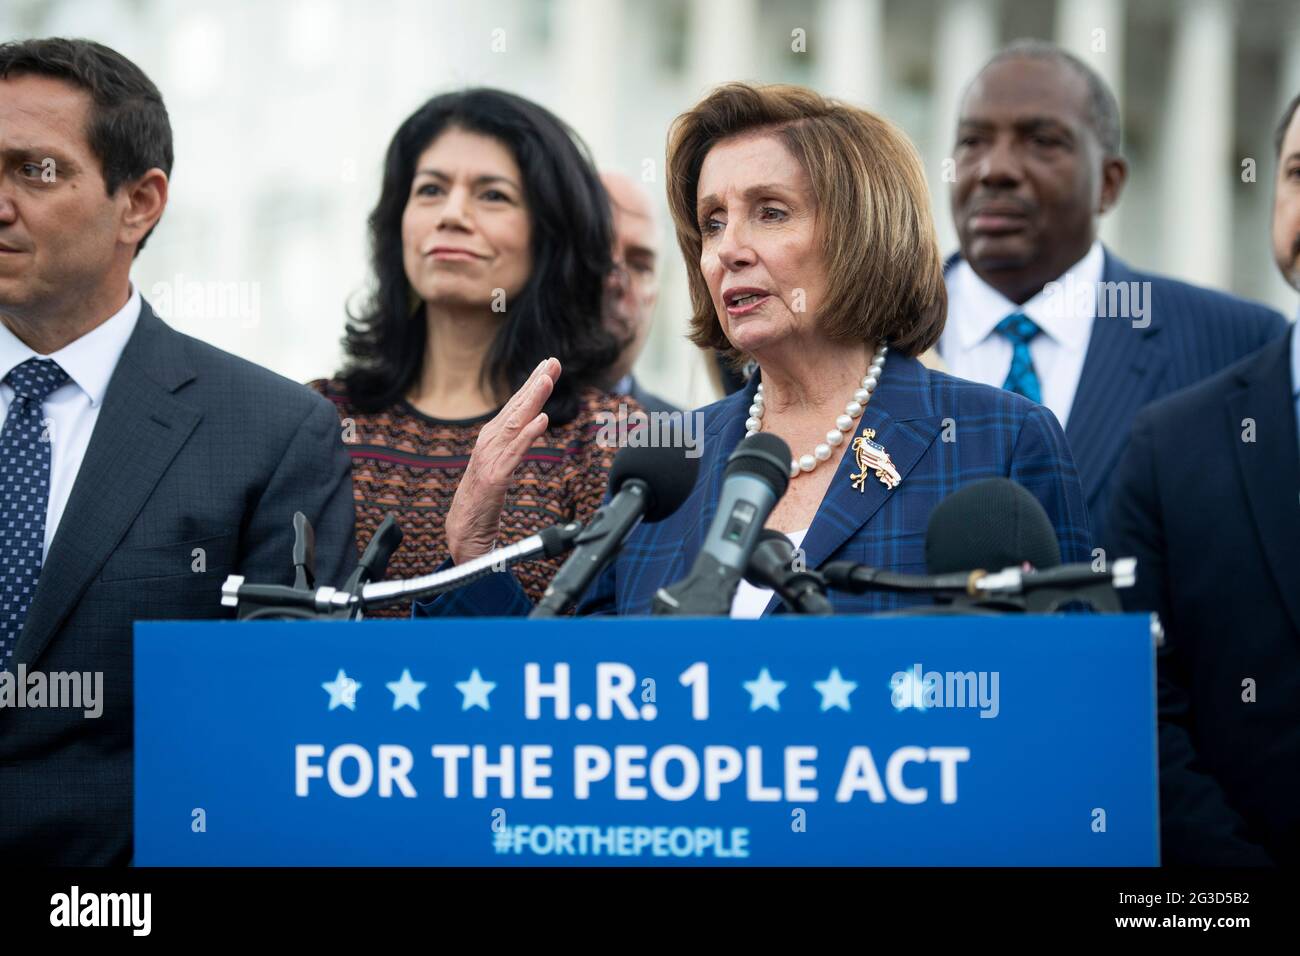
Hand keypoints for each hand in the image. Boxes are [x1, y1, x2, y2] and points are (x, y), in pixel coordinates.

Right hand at [444, 357, 559, 564]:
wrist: (464, 529)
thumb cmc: (484, 497)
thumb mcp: (502, 463)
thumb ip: (515, 442)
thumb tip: (535, 420)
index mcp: (493, 438)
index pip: (516, 405)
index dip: (532, 383)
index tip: (550, 363)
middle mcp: (490, 442)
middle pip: (516, 407)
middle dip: (535, 382)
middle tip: (553, 362)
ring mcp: (490, 458)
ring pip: (515, 424)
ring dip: (532, 401)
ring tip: (546, 380)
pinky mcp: (494, 478)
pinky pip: (514, 454)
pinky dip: (528, 435)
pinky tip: (541, 421)